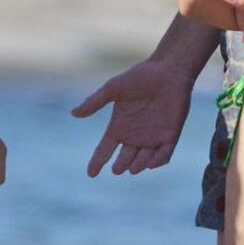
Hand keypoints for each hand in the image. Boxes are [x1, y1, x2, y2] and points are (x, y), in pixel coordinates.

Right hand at [71, 57, 193, 176]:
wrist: (168, 70)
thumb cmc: (140, 77)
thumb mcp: (113, 89)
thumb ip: (95, 102)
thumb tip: (73, 113)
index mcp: (119, 126)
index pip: (105, 149)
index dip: (97, 161)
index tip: (91, 174)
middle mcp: (134, 135)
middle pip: (125, 159)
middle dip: (121, 166)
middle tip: (117, 168)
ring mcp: (152, 137)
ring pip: (143, 160)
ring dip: (137, 166)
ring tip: (132, 167)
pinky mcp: (170, 135)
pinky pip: (164, 155)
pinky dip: (157, 161)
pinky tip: (150, 163)